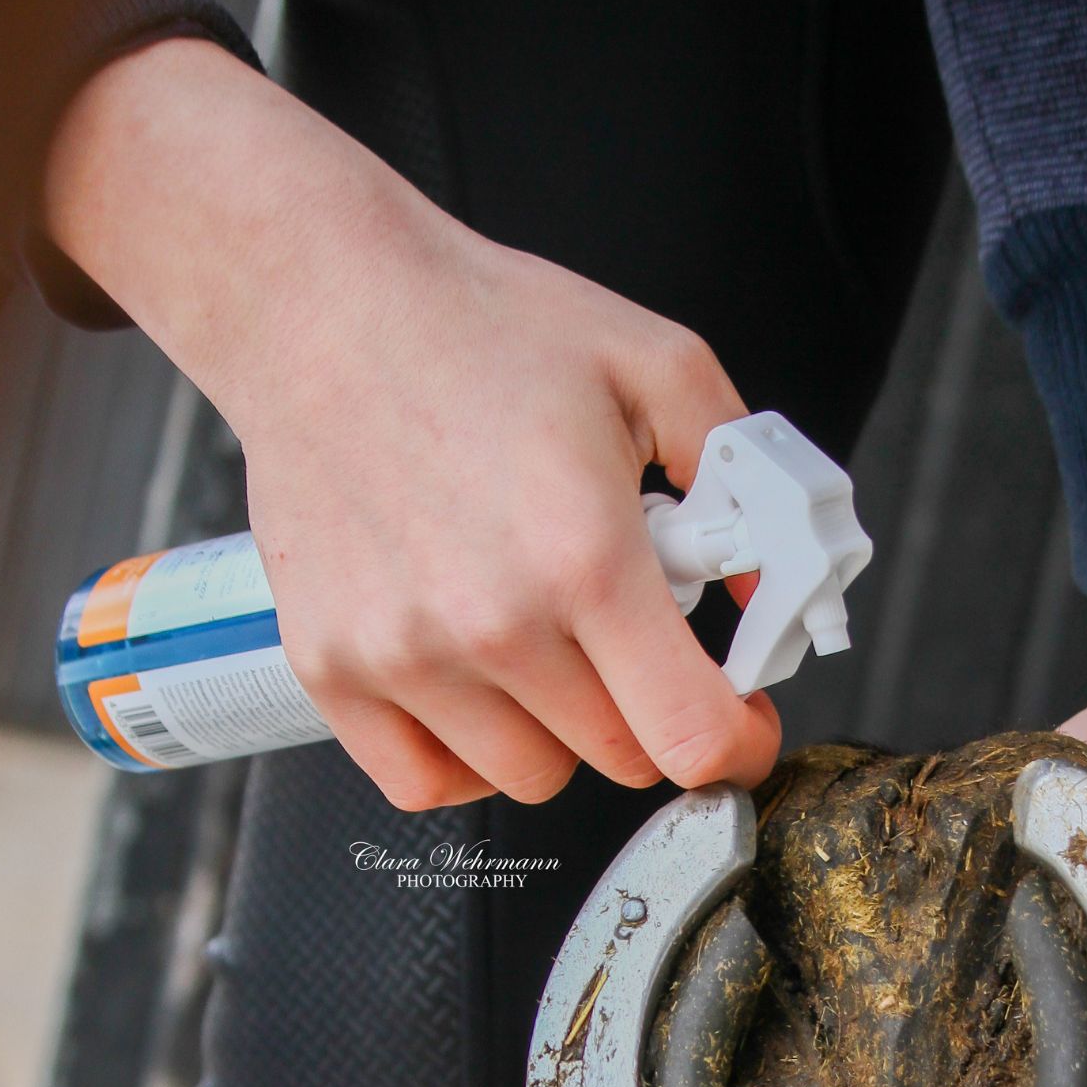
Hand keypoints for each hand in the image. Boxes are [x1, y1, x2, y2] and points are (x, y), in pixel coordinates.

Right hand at [43, 40, 778, 806]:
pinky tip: (479, 687)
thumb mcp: (657, 367)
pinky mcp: (332, 668)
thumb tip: (767, 588)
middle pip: (621, 758)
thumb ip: (740, 478)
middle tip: (629, 629)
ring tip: (545, 636)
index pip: (690, 736)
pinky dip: (467, 756)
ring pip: (532, 777)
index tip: (741, 720)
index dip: (739, 742)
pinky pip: (426, 784)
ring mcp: (402, 657)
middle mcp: (492, 625)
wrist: (320, 302)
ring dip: (561, 730)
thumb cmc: (478, 327)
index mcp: (586, 556)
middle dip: (652, 708)